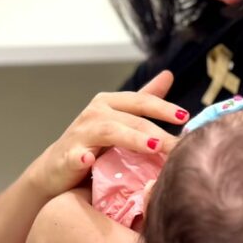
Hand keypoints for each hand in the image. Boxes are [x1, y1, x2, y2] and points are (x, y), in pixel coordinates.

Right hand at [29, 70, 187, 196]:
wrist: (56, 168)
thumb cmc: (93, 143)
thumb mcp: (120, 118)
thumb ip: (144, 98)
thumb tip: (168, 75)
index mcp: (109, 102)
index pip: (142, 101)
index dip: (164, 108)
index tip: (186, 117)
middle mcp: (95, 113)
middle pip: (131, 119)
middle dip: (157, 131)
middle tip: (179, 145)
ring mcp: (80, 134)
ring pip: (110, 131)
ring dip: (132, 138)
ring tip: (153, 147)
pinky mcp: (67, 156)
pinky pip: (77, 155)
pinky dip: (83, 157)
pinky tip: (90, 161)